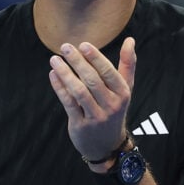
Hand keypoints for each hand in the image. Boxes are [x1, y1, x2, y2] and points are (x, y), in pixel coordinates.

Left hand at [48, 37, 135, 162]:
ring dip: (65, 74)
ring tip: (54, 59)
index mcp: (123, 94)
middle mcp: (111, 106)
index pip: (108, 72)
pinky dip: (59, 88)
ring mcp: (96, 117)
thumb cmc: (114, 108)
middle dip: (78, 62)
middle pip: (92, 80)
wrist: (107, 145)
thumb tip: (130, 39)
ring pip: (79, 91)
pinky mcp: (80, 125)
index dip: (95, 58)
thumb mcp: (125, 89)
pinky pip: (68, 103)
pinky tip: (53, 74)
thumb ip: (128, 64)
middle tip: (65, 47)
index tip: (83, 44)